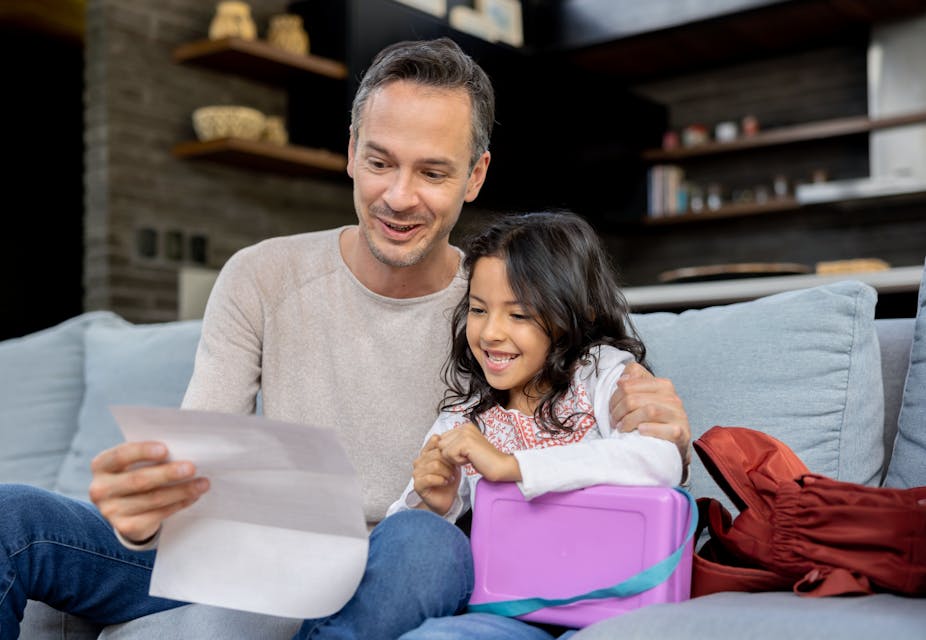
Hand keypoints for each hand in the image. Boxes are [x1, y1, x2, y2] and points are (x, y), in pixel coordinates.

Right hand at [88, 441, 209, 543]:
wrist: (124, 507)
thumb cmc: (135, 473)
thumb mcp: (134, 463)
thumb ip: (149, 455)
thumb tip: (184, 450)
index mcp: (101, 465)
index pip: (120, 455)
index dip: (142, 451)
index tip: (165, 449)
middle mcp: (100, 489)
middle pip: (138, 480)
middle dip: (168, 474)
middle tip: (192, 468)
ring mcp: (111, 510)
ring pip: (152, 499)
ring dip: (181, 491)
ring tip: (202, 483)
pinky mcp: (125, 527)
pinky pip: (157, 514)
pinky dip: (178, 504)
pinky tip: (192, 497)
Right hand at [412, 435, 461, 514]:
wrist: (445, 499)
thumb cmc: (448, 481)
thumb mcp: (452, 463)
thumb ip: (450, 452)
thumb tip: (455, 442)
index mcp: (426, 453)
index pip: (434, 440)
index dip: (447, 448)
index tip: (453, 457)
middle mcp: (419, 461)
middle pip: (437, 453)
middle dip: (449, 462)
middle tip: (453, 471)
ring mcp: (417, 473)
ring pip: (434, 465)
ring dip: (447, 472)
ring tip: (450, 477)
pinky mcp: (418, 484)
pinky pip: (430, 478)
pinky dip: (441, 480)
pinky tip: (445, 482)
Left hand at [437, 423, 520, 482]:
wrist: (499, 466)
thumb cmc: (484, 460)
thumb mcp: (466, 448)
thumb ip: (454, 443)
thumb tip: (437, 444)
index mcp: (465, 426)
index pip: (442, 438)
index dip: (450, 451)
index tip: (465, 454)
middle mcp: (464, 426)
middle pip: (441, 444)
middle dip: (451, 454)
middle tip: (468, 456)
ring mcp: (465, 433)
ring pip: (443, 450)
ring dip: (455, 458)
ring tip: (470, 457)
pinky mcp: (465, 441)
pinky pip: (449, 455)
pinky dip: (459, 461)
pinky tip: (471, 459)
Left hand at [610, 362, 691, 470]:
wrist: (675, 441)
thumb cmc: (655, 418)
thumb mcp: (644, 396)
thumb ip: (633, 381)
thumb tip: (622, 380)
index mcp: (663, 385)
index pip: (628, 386)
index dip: (614, 398)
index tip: (611, 409)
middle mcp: (673, 398)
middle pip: (634, 399)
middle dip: (618, 411)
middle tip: (614, 421)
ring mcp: (679, 415)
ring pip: (649, 411)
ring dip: (629, 421)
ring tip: (622, 428)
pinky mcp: (682, 433)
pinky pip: (667, 429)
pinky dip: (651, 430)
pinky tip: (640, 432)